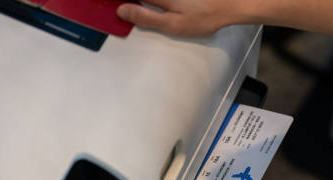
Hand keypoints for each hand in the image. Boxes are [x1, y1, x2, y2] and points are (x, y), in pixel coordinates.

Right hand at [117, 0, 250, 36]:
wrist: (228, 5)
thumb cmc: (204, 16)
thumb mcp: (173, 24)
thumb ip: (146, 17)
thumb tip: (122, 10)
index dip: (116, 2)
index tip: (104, 5)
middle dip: (124, 2)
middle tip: (116, 8)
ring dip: (136, 4)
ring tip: (126, 8)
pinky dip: (148, 3)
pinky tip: (140, 7)